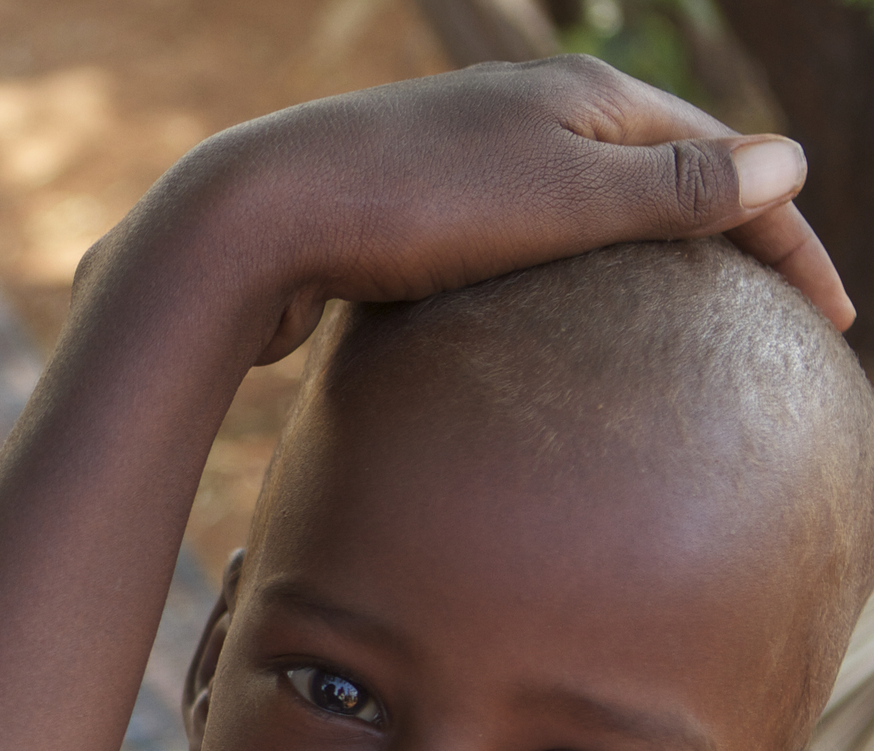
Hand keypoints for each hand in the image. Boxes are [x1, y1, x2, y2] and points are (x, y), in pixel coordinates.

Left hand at [101, 56, 850, 366]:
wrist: (248, 223)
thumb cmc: (407, 209)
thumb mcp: (560, 199)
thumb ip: (673, 189)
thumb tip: (788, 163)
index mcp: (578, 97)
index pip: (717, 162)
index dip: (783, 240)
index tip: (831, 323)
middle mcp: (521, 113)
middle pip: (653, 178)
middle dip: (716, 244)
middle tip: (765, 325)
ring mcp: (459, 161)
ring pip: (577, 215)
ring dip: (633, 267)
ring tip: (673, 337)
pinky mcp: (402, 216)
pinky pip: (507, 251)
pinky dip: (553, 288)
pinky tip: (545, 340)